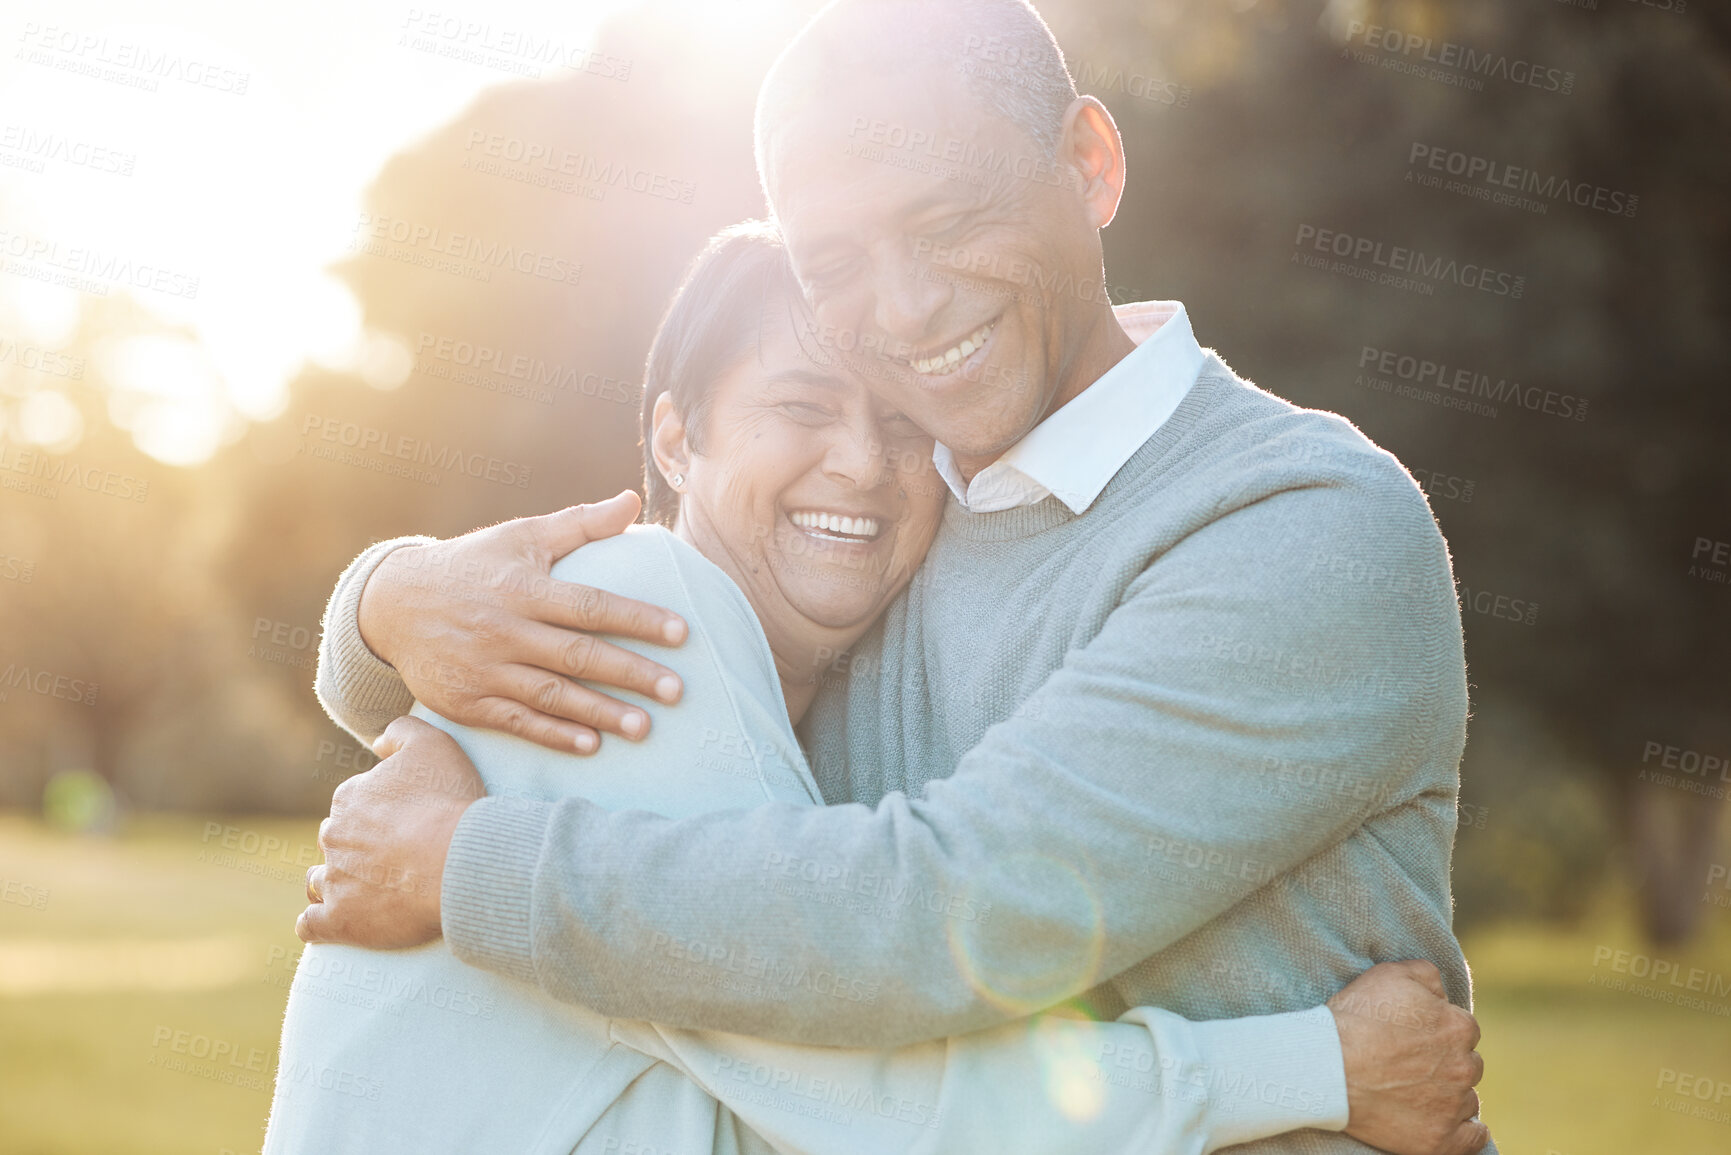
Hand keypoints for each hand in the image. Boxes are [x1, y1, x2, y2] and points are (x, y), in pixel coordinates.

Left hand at [295, 717, 481, 948]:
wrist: (457, 860)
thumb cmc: (448, 802)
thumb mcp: (433, 743)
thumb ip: (400, 732)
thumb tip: (377, 742)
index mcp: (350, 798)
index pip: (352, 804)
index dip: (377, 813)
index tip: (404, 824)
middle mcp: (334, 837)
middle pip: (336, 841)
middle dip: (356, 848)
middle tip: (394, 858)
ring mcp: (334, 880)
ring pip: (319, 882)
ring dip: (333, 884)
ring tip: (365, 892)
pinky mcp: (339, 920)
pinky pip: (312, 925)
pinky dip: (318, 924)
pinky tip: (331, 924)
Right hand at [358, 491, 688, 752]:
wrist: (393, 604)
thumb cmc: (474, 565)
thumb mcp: (521, 536)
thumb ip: (580, 524)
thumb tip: (633, 500)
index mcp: (524, 589)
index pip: (590, 605)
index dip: (637, 618)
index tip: (681, 632)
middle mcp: (505, 630)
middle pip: (578, 656)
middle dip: (631, 674)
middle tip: (677, 691)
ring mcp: (484, 670)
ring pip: (552, 695)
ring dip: (600, 713)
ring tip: (645, 727)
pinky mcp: (467, 702)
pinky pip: (518, 721)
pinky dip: (554, 734)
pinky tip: (591, 745)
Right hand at [1331, 960, 1489, 1154]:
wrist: (1327, 1067)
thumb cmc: (1355, 1019)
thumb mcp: (1389, 974)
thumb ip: (1427, 975)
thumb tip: (1443, 992)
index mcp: (1459, 1026)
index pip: (1463, 1029)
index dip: (1438, 1031)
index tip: (1415, 1037)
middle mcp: (1464, 1067)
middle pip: (1467, 1064)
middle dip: (1446, 1063)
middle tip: (1410, 1064)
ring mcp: (1453, 1106)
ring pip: (1467, 1099)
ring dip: (1449, 1095)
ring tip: (1413, 1092)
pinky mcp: (1441, 1139)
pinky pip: (1473, 1138)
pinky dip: (1466, 1132)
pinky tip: (1449, 1123)